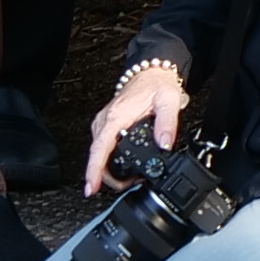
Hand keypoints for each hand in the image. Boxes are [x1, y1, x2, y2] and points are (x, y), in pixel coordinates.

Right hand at [83, 59, 188, 196]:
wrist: (151, 73)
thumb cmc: (156, 84)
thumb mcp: (168, 101)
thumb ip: (167, 124)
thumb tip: (164, 144)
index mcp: (116, 116)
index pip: (100, 147)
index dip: (94, 170)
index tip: (90, 187)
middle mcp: (105, 120)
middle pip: (97, 156)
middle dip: (106, 177)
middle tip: (127, 186)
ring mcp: (103, 123)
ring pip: (98, 154)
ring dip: (108, 170)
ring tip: (128, 180)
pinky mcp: (106, 125)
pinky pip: (102, 148)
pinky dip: (108, 161)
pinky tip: (120, 168)